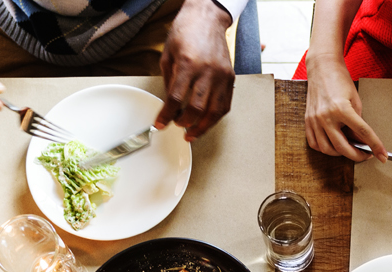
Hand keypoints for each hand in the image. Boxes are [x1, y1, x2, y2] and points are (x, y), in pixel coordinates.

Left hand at [154, 0, 234, 140]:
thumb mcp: (168, 54)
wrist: (208, 18)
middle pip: (196, 108)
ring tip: (192, 133)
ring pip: (214, 111)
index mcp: (188, 64)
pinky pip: (225, 105)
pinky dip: (215, 117)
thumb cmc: (187, 32)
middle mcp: (207, 71)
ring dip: (202, 127)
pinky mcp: (230, 77)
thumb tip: (170, 103)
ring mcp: (221, 75)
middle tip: (177, 125)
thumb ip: (169, 80)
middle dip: (184, 122)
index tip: (160, 124)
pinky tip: (207, 122)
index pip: (176, 98)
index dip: (166, 115)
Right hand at [303, 53, 384, 161]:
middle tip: (365, 155)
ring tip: (349, 149)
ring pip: (326, 149)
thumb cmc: (340, 81)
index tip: (382, 155)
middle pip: (342, 147)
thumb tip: (360, 141)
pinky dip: (324, 149)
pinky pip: (314, 143)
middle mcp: (326, 117)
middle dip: (356, 156)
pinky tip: (333, 145)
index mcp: (341, 109)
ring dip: (339, 154)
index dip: (375, 145)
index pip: (362, 133)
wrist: (322, 68)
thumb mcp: (355, 100)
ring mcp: (314, 120)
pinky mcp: (307, 121)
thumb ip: (358, 122)